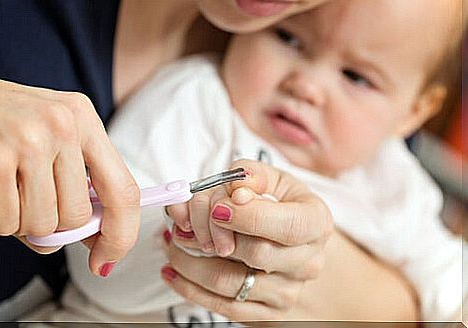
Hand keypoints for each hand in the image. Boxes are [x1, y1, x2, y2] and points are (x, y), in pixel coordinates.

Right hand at [0, 77, 139, 275]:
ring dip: (23, 221)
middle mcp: (62, 126)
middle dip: (55, 224)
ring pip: (41, 224)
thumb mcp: (54, 136)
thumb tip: (96, 239)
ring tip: (10, 188)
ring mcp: (28, 142)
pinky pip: (6, 222)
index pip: (124, 190)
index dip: (120, 235)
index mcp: (84, 120)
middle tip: (33, 200)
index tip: (107, 258)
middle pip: (77, 216)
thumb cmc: (8, 120)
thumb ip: (79, 184)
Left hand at [162, 159, 333, 319]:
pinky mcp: (267, 313)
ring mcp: (289, 292)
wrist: (293, 244)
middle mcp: (308, 261)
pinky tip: (173, 270)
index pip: (287, 227)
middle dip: (211, 235)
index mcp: (315, 222)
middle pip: (256, 254)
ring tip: (173, 241)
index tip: (217, 207)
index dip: (248, 217)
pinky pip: (223, 307)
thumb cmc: (277, 205)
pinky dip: (190, 288)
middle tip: (183, 223)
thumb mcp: (271, 179)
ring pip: (230, 282)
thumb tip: (235, 191)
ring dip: (190, 261)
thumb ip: (252, 176)